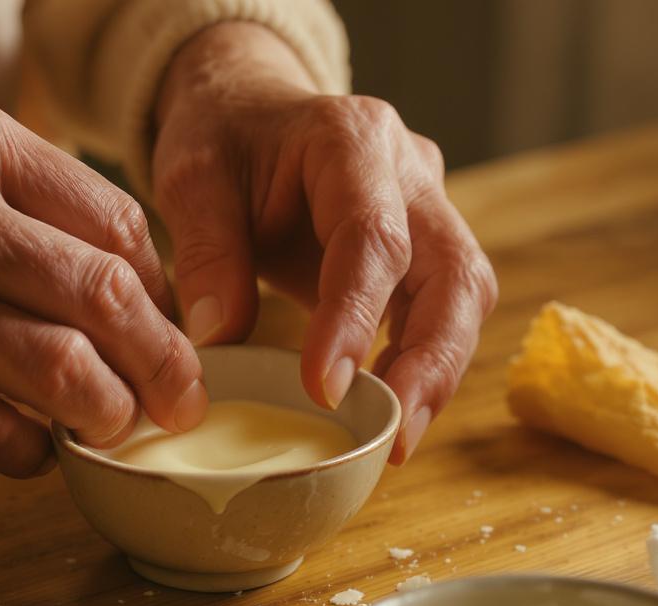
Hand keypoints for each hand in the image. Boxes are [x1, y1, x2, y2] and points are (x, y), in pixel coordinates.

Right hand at [0, 90, 206, 476]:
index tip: (165, 327)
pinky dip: (32, 451)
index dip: (162, 290)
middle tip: (182, 400)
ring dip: (109, 413)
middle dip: (166, 363)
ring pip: (60, 370)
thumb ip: (26, 207)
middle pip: (105, 295)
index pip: (117, 222)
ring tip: (116, 426)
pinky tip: (35, 447)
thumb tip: (135, 293)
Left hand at [153, 23, 496, 464]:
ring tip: (396, 440)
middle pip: (455, 271)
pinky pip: (443, 314)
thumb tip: (219, 338)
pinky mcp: (425, 252)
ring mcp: (428, 211)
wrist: (250, 113)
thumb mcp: (191, 177)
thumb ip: (206, 250)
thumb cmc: (224, 139)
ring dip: (437, 374)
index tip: (325, 388)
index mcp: (352, 139)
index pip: (373, 236)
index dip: (356, 317)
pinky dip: (422, 367)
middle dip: (431, 360)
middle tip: (395, 435)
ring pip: (466, 298)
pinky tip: (386, 414)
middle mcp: (411, 172)